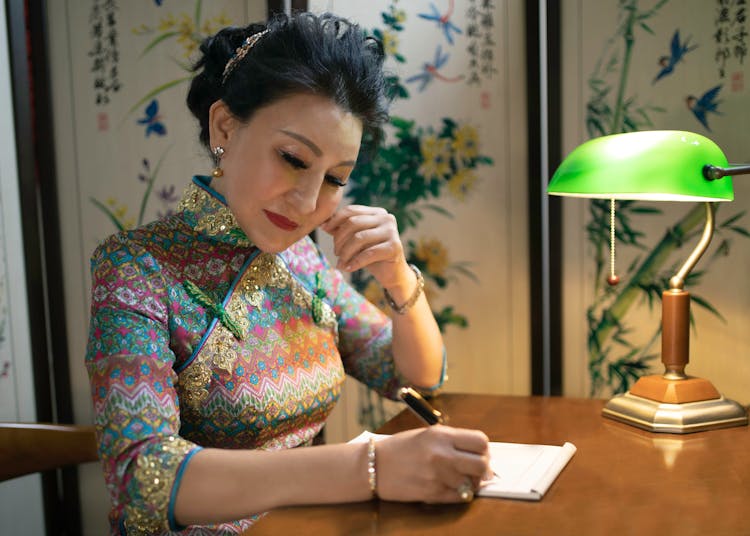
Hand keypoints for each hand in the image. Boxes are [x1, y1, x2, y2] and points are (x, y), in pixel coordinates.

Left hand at [320, 205, 411, 290]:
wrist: (392, 273)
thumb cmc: (371, 256)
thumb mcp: (355, 241)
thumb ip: (341, 230)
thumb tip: (322, 223)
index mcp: (377, 212)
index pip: (351, 210)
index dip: (335, 220)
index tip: (324, 229)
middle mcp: (386, 218)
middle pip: (353, 223)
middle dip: (340, 239)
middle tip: (336, 253)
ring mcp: (392, 231)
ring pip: (359, 238)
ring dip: (345, 252)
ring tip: (340, 263)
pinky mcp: (394, 246)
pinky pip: (368, 253)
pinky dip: (355, 262)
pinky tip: (348, 268)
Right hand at [374, 425, 490, 502]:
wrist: (373, 466)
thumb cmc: (400, 449)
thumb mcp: (427, 435)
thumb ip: (452, 441)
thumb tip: (478, 453)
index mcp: (441, 435)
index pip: (480, 441)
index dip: (484, 450)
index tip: (480, 454)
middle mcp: (442, 454)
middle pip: (481, 465)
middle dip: (482, 469)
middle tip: (476, 471)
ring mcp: (438, 476)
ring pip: (472, 484)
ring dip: (470, 483)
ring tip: (459, 479)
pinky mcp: (432, 494)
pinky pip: (460, 497)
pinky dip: (460, 494)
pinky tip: (450, 487)